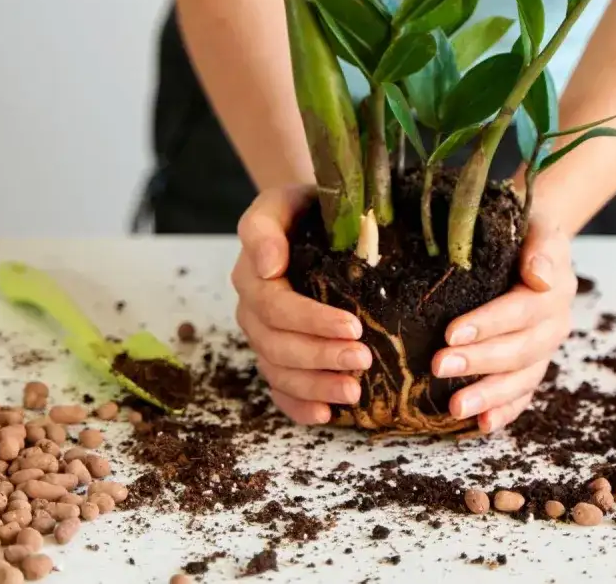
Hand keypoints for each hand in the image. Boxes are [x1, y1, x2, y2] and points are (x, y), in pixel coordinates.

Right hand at [231, 185, 371, 424]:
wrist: (310, 217)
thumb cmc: (303, 208)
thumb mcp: (282, 201)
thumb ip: (264, 228)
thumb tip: (268, 266)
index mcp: (253, 275)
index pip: (275, 307)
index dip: (311, 321)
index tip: (352, 326)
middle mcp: (253, 310)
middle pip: (278, 346)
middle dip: (321, 358)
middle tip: (362, 361)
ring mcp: (264, 336)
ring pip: (279, 372)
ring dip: (315, 386)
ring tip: (353, 392)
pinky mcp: (278, 354)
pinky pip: (280, 389)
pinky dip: (299, 405)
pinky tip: (325, 414)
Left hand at [432, 218, 575, 433]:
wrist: (537, 243)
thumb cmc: (526, 230)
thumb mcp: (538, 224)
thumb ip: (542, 246)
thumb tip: (539, 275)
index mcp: (554, 291)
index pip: (520, 311)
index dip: (488, 324)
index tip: (451, 333)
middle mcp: (554, 325)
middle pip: (518, 350)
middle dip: (478, 362)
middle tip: (438, 367)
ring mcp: (545, 350)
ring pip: (521, 379)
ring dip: (489, 396)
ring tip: (455, 408)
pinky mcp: (533, 366)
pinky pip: (523, 394)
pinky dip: (505, 411)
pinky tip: (481, 424)